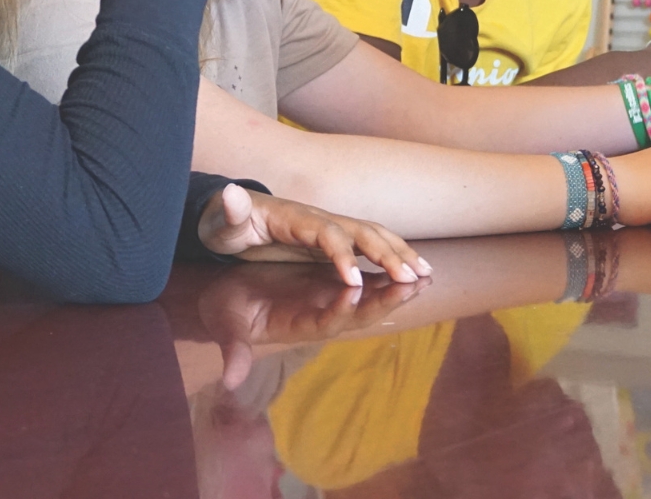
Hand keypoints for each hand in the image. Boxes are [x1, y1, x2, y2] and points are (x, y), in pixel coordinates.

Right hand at [194, 263, 422, 387]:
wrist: (232, 300)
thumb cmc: (228, 312)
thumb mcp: (227, 327)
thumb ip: (234, 351)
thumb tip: (229, 382)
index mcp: (299, 326)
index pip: (325, 322)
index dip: (339, 310)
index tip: (353, 292)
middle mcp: (322, 317)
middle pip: (358, 314)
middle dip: (384, 301)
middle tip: (409, 285)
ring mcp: (330, 301)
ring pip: (369, 299)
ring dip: (396, 289)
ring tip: (424, 277)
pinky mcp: (333, 285)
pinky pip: (367, 284)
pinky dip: (388, 276)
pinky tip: (412, 267)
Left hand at [197, 184, 430, 286]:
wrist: (233, 216)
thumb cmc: (227, 224)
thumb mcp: (222, 222)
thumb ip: (228, 212)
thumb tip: (229, 193)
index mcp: (296, 219)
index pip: (326, 234)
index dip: (341, 255)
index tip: (353, 281)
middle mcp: (321, 221)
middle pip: (361, 232)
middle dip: (387, 254)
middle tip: (410, 279)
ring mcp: (332, 228)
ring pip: (374, 236)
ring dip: (400, 253)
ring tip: (425, 274)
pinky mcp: (335, 241)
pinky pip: (371, 246)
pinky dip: (395, 255)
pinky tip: (413, 270)